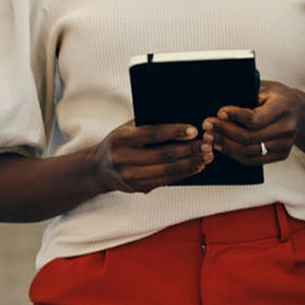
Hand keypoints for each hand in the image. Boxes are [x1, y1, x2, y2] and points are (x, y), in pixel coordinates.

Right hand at [94, 120, 212, 193]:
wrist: (98, 169)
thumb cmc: (120, 141)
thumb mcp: (128, 127)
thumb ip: (149, 123)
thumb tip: (182, 115)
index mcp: (122, 139)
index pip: (152, 134)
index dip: (174, 132)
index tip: (194, 130)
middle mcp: (124, 159)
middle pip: (163, 155)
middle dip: (189, 150)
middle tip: (207, 144)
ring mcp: (130, 177)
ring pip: (167, 171)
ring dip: (190, 163)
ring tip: (207, 155)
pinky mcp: (137, 188)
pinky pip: (165, 181)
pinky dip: (183, 173)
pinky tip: (196, 166)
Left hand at [204, 80, 304, 166]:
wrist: (300, 112)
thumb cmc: (278, 97)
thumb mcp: (267, 87)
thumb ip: (248, 93)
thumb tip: (221, 102)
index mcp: (284, 106)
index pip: (255, 118)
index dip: (235, 116)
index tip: (219, 112)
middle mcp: (287, 127)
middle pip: (249, 137)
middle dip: (224, 132)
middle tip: (207, 126)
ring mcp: (285, 144)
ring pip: (248, 151)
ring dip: (226, 145)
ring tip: (211, 137)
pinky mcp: (281, 154)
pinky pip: (253, 160)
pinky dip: (235, 155)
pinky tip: (223, 146)